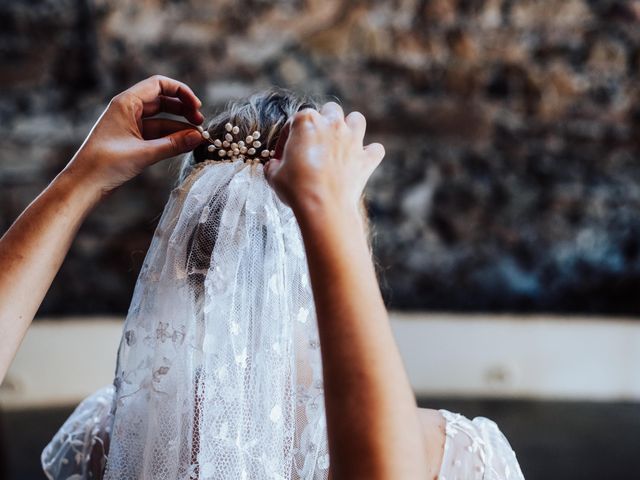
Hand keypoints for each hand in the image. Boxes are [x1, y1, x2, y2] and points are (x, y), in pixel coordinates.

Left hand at [64, 75, 204, 194]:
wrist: (84, 184)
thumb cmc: (106, 164)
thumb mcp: (144, 153)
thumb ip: (174, 144)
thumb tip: (198, 137)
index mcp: (126, 103)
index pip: (159, 85)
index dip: (181, 92)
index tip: (197, 107)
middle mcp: (128, 110)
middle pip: (162, 100)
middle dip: (183, 109)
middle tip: (200, 123)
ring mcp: (130, 125)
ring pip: (161, 119)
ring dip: (179, 126)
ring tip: (196, 137)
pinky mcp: (132, 140)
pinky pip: (156, 133)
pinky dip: (171, 137)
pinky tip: (184, 144)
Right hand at [264, 102, 384, 216]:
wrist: (322, 207)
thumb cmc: (296, 188)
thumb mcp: (273, 175)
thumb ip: (274, 165)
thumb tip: (274, 166)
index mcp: (305, 122)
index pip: (294, 122)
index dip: (287, 139)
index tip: (283, 157)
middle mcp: (332, 124)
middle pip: (330, 110)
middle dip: (323, 122)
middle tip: (316, 142)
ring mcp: (352, 140)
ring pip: (357, 119)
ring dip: (350, 128)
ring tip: (342, 142)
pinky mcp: (365, 159)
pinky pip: (375, 150)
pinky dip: (369, 154)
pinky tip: (361, 161)